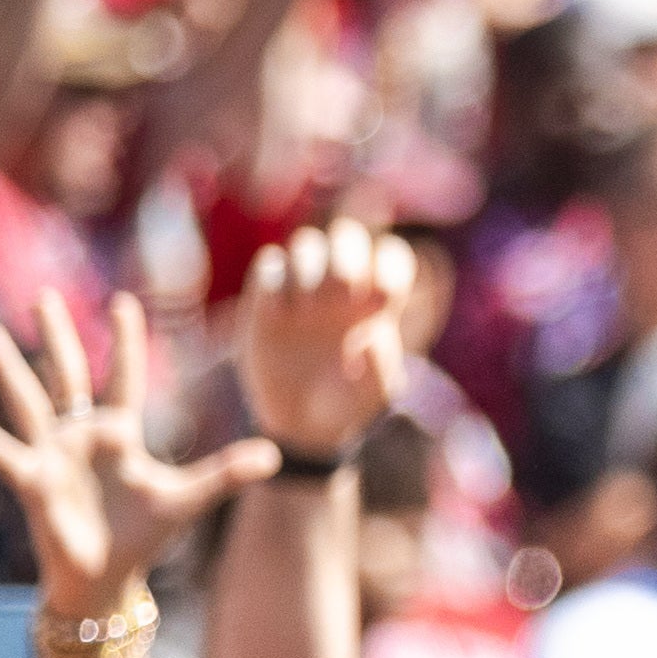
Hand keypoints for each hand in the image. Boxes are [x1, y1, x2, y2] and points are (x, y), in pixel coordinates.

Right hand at [0, 292, 275, 616]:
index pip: (125, 377)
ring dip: (9, 370)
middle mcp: (83, 435)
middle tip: (42, 295)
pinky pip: (7, 456)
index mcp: (121, 433)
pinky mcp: (34, 483)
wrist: (109, 576)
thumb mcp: (190, 498)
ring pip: (28, 402)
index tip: (125, 301)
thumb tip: (276, 455)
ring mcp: (54, 455)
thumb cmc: (146, 535)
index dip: (127, 342)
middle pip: (69, 374)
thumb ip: (227, 473)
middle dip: (57, 337)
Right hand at [238, 220, 412, 457]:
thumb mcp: (372, 398)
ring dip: (312, 270)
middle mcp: (341, 285)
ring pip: (307, 242)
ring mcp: (302, 287)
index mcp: (377, 301)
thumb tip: (369, 341)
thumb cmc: (347, 404)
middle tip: (344, 300)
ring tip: (311, 313)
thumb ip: (379, 372)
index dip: (389, 268)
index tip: (382, 303)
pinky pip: (269, 265)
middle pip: (349, 235)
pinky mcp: (266, 297)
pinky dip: (275, 283)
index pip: (391, 256)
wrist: (302, 423)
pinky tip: (280, 317)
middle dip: (349, 259)